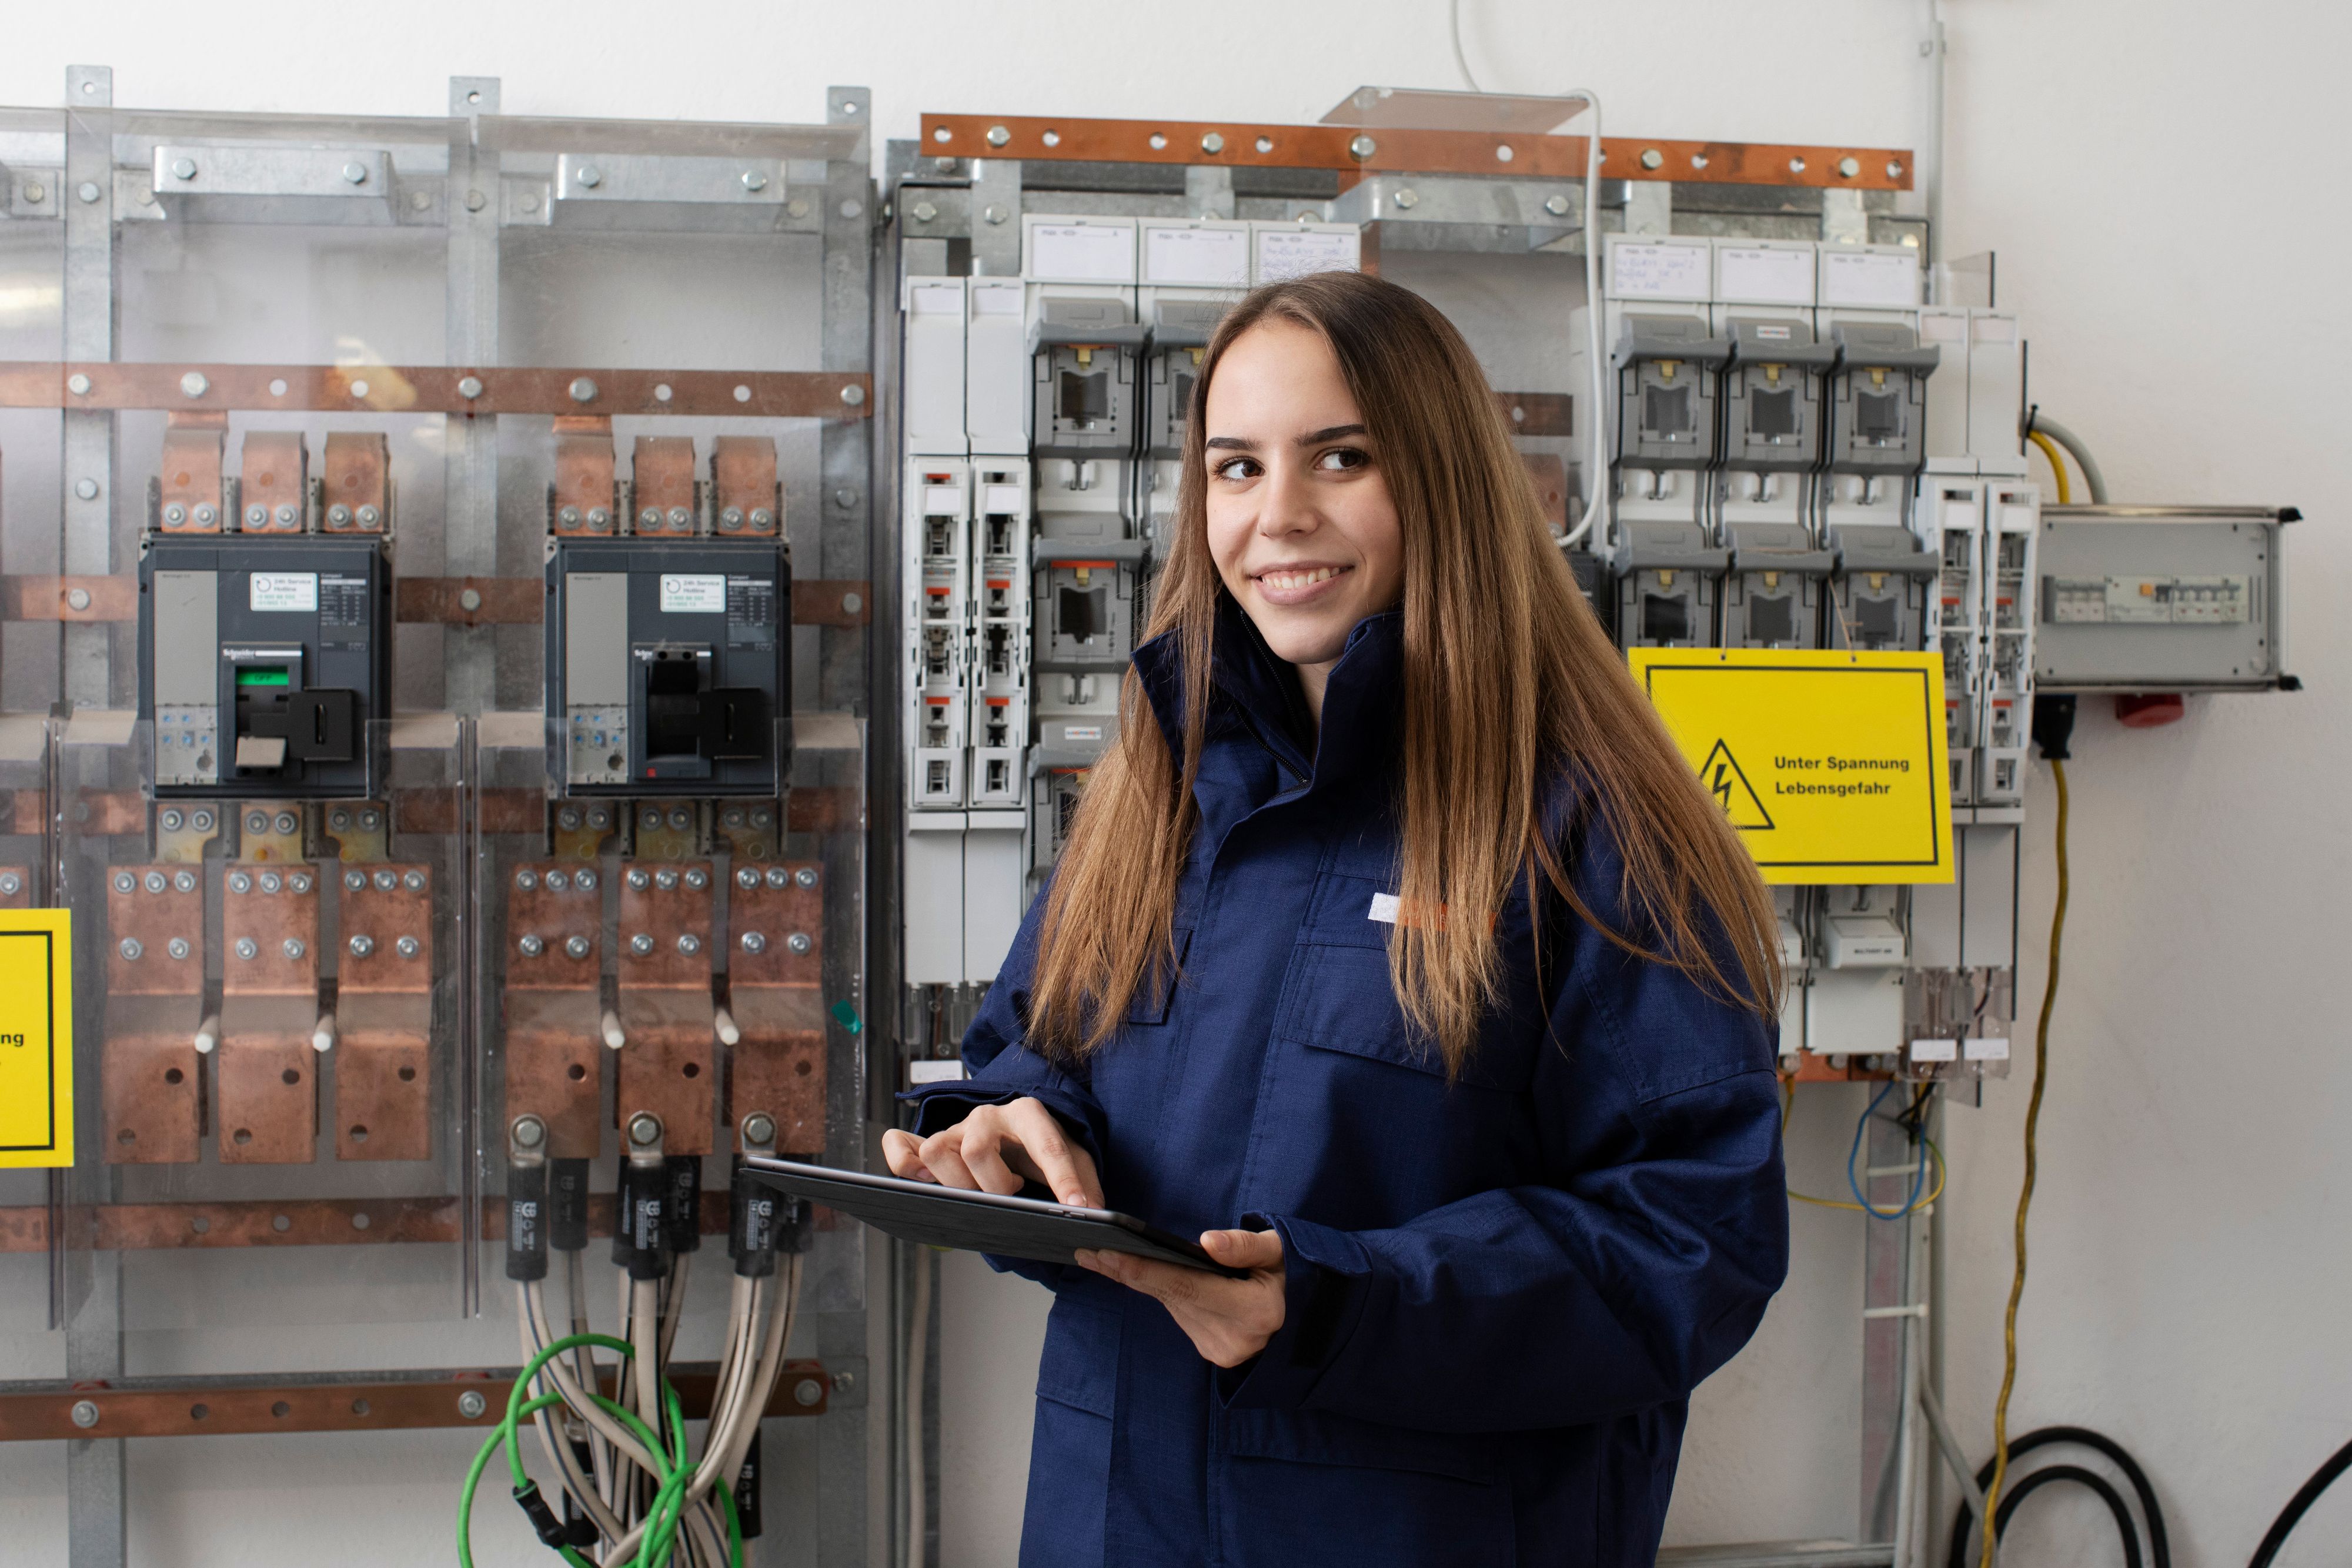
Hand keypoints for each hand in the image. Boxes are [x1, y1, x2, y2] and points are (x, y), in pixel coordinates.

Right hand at [882, 1097, 1103, 1208]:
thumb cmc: (1041, 1148)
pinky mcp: (930, 1142)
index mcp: (1028, 1113)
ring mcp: (955, 1129)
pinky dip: (903, 1164)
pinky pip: (901, 1148)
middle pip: (977, 1149)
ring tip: (975, 1192)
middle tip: (1011, 1195)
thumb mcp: (1075, 1157)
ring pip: (937, 1151)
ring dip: (956, 1182)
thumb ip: (1086, 1181)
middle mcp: (987, 1117)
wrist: (1015, 1132)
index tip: (1076, 1207)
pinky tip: (922, 1180)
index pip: (1046, 1144)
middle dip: (996, 1185)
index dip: (1062, 1178)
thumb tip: (1094, 1211)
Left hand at [1076, 1229, 1285, 1367]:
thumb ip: (1245, 1247)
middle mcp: (1235, 1339)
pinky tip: (1135, 1271)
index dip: (1144, 1270)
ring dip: (1138, 1280)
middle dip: (1127, 1271)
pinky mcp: (1213, 1352)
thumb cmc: (1289, 1273)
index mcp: (1255, 1311)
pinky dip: (1161, 1290)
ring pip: (1171, 1305)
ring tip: (1102, 1255)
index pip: (1187, 1287)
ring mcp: (1222, 1351)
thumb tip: (1206, 1242)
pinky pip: (1179, 1312)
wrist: (1305, 1314)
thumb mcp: (1279, 1251)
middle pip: (1170, 1297)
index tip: (1107, 1253)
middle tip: (1086, 1250)